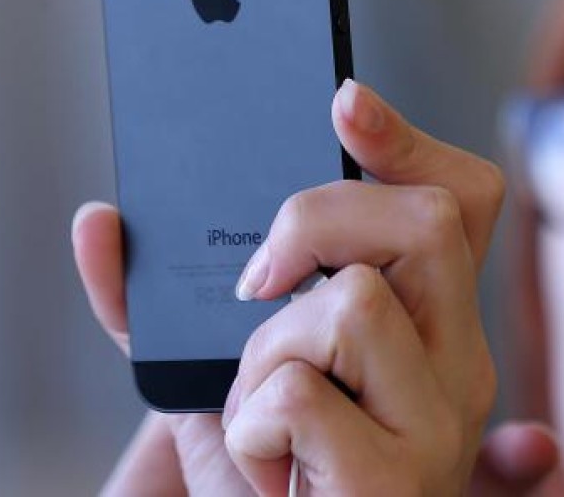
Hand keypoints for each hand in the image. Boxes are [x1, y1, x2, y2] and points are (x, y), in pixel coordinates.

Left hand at [73, 80, 558, 495]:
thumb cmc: (263, 463)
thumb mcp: (217, 366)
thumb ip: (159, 300)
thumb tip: (98, 224)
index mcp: (436, 322)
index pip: (466, 202)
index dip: (409, 142)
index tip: (344, 103)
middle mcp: (459, 363)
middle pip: (427, 221)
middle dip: (317, 221)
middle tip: (260, 282)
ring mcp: (438, 423)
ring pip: (354, 300)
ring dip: (269, 348)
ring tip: (264, 405)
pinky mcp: (396, 482)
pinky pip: (301, 392)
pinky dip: (251, 418)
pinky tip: (267, 457)